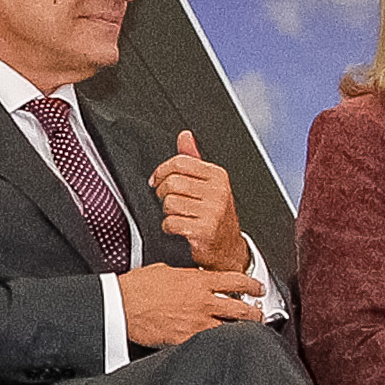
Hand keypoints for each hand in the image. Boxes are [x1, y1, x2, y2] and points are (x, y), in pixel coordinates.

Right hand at [118, 262, 266, 349]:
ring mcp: (197, 322)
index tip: (257, 287)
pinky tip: (222, 345)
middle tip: (259, 314)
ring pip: (231, 328)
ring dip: (242, 330)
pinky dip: (219, 343)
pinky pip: (211, 343)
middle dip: (255, 312)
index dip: (252, 284)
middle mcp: (202, 301)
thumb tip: (191, 278)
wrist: (121, 305)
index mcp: (197, 281)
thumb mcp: (165, 271)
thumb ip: (185, 276)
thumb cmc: (136, 288)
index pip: (235, 280)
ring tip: (247, 332)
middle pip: (241, 308)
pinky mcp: (186, 339)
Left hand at [150, 130, 247, 273]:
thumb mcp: (208, 183)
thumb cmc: (213, 214)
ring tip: (178, 215)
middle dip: (163, 194)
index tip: (156, 181)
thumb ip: (193, 159)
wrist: (228, 248)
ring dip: (167, 212)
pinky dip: (169, 228)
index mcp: (217, 175)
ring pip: (169, 203)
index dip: (161, 172)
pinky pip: (171, 223)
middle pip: (171, 183)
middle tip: (169, 201)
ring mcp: (213, 211)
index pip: (179, 162)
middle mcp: (218, 191)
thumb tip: (184, 136)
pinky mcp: (205, 230)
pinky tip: (179, 228)